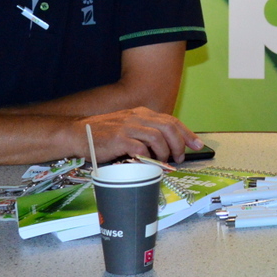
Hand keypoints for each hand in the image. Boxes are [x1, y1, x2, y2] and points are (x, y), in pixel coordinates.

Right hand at [78, 107, 202, 163]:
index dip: (187, 133)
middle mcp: (137, 117)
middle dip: (179, 144)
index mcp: (142, 113)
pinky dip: (148, 157)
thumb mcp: (129, 128)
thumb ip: (146, 133)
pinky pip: (141, 148)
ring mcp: (128, 127)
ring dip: (165, 152)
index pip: (171, 121)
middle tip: (179, 158)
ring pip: (158, 137)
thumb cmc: (105, 135)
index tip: (197, 144)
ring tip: (164, 162)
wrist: (79, 134)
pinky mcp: (119, 139)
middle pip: (168, 127)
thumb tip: (167, 148)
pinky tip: (149, 163)